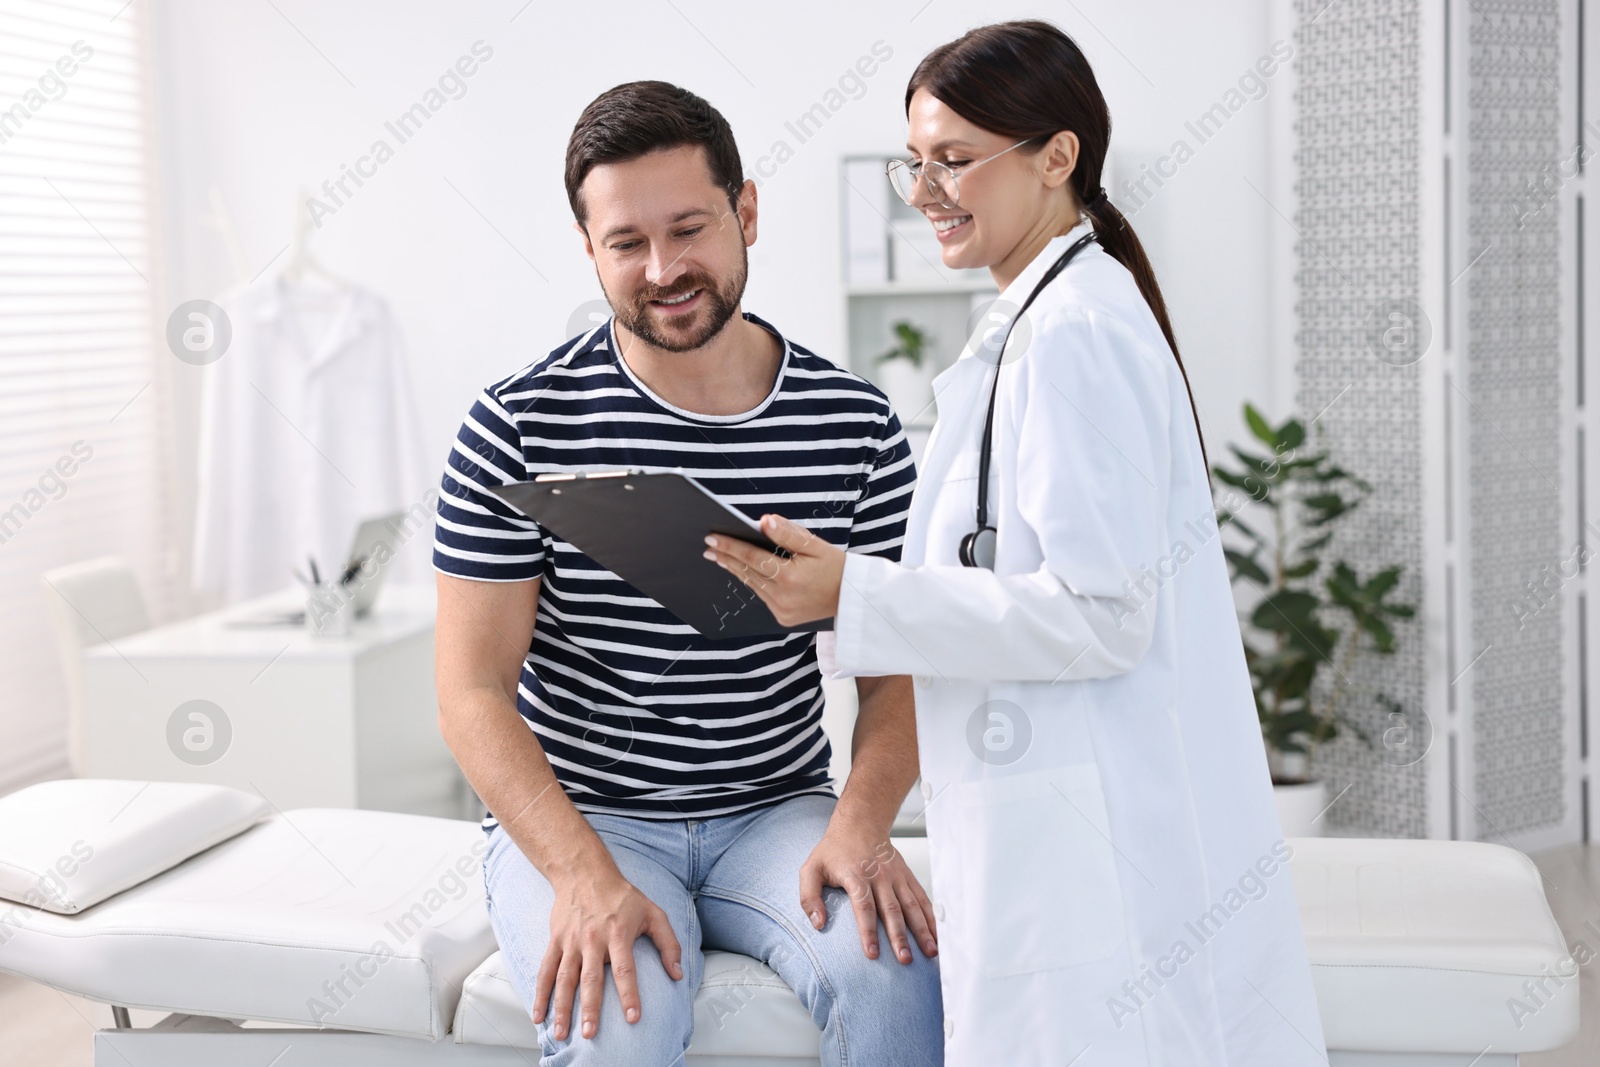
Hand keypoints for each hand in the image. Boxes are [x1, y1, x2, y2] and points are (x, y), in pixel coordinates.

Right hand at [533, 867, 683, 1040]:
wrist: (585, 873)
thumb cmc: (623, 896)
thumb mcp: (653, 913)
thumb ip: (668, 943)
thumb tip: (677, 974)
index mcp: (618, 933)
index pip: (625, 969)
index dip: (630, 994)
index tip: (633, 1018)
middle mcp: (593, 939)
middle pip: (591, 978)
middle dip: (590, 1008)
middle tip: (590, 1033)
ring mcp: (571, 941)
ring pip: (564, 978)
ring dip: (561, 1007)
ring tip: (562, 1033)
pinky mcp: (555, 941)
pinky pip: (545, 971)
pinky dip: (540, 994)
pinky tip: (538, 1015)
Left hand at [703, 514, 845, 626]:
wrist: (853, 598)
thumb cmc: (836, 567)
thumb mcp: (815, 545)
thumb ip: (788, 533)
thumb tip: (763, 521)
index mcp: (790, 577)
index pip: (752, 557)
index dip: (730, 546)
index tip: (712, 538)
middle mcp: (783, 597)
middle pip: (748, 572)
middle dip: (727, 558)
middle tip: (709, 547)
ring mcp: (782, 611)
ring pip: (753, 586)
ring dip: (737, 570)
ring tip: (720, 557)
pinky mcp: (783, 619)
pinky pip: (762, 596)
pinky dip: (753, 583)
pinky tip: (743, 572)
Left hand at [799, 818, 938, 963]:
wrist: (860, 824)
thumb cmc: (834, 851)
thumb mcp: (810, 869)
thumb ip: (809, 897)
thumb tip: (818, 923)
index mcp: (856, 876)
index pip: (864, 907)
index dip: (868, 932)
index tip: (873, 954)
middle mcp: (879, 876)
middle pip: (892, 910)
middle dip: (900, 937)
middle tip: (905, 960)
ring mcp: (896, 876)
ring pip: (911, 905)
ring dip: (922, 930)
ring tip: (930, 952)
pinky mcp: (907, 876)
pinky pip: (921, 897)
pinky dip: (931, 916)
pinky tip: (937, 934)